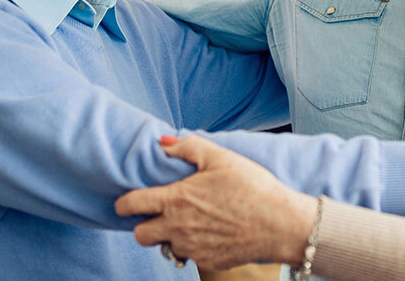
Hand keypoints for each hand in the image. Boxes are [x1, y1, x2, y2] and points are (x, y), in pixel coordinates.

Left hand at [116, 136, 316, 270]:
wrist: (281, 224)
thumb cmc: (253, 187)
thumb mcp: (222, 158)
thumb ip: (188, 147)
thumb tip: (163, 143)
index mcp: (176, 200)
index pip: (130, 205)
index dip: (124, 203)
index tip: (129, 201)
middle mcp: (177, 228)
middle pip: (140, 234)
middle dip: (144, 224)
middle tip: (161, 214)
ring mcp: (191, 248)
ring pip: (164, 247)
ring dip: (170, 236)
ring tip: (192, 222)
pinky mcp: (206, 261)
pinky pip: (188, 256)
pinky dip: (194, 246)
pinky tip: (212, 232)